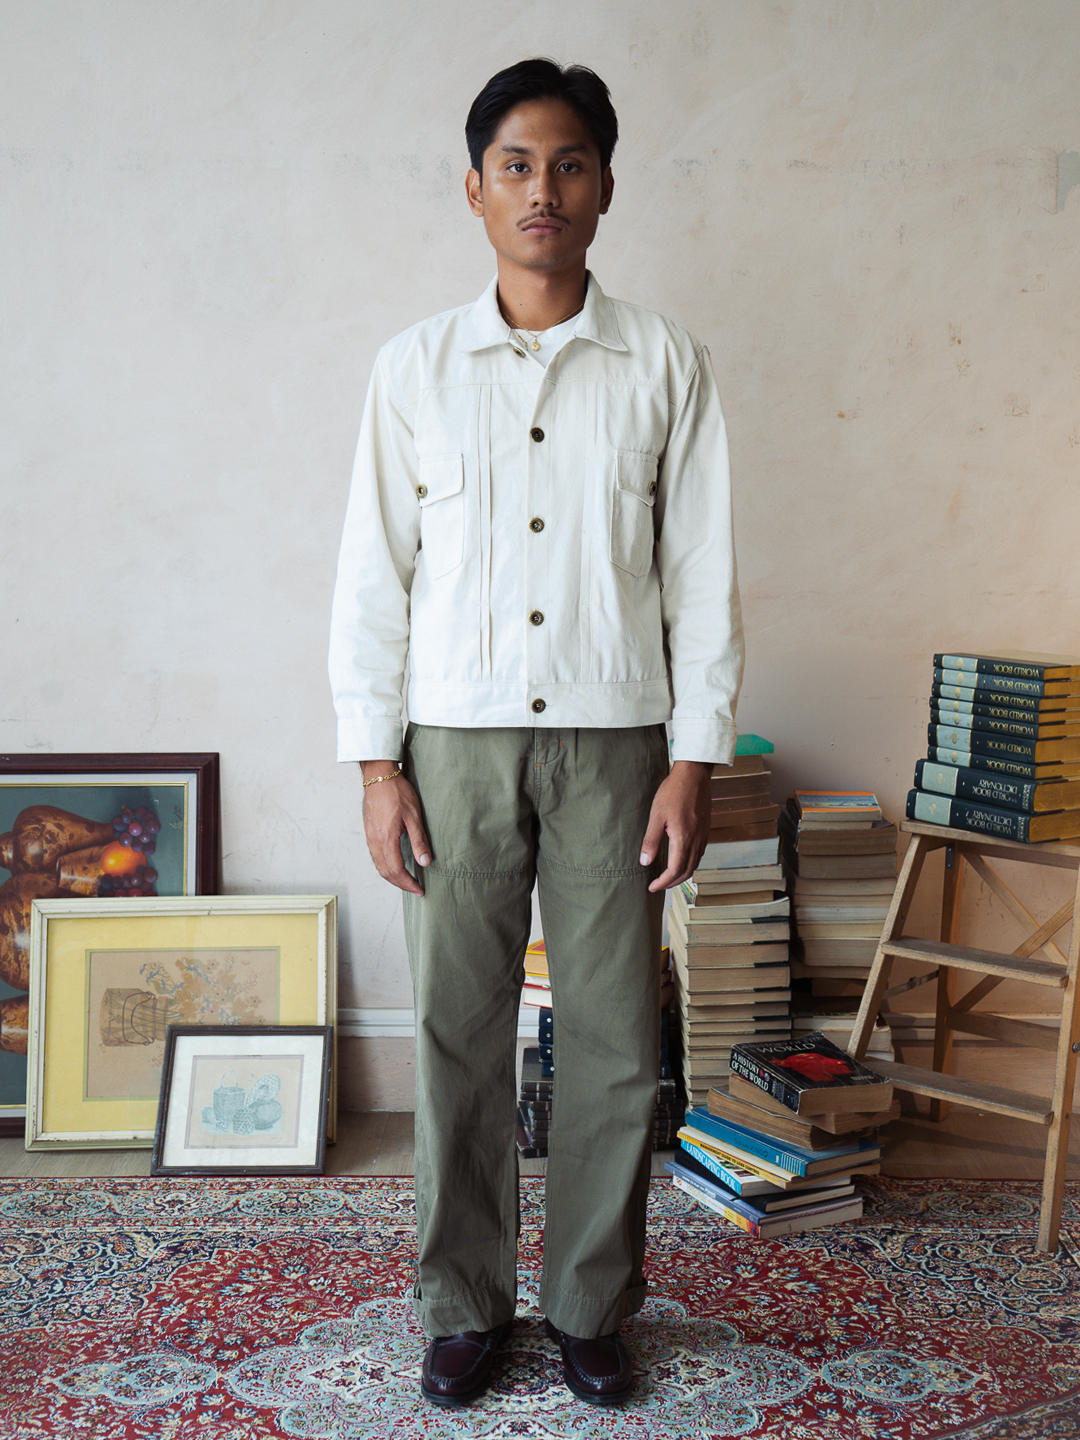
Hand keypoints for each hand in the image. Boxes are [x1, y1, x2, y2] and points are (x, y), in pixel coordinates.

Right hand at [360, 761, 431, 895]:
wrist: (379, 776)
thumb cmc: (397, 792)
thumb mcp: (414, 816)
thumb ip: (419, 841)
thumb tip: (424, 862)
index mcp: (386, 838)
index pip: (396, 870)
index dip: (408, 883)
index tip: (419, 889)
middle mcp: (375, 841)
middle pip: (385, 872)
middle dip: (400, 884)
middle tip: (415, 888)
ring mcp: (370, 837)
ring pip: (378, 866)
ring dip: (392, 877)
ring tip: (407, 880)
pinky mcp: (369, 832)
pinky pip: (375, 856)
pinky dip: (385, 867)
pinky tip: (395, 864)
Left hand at [639, 760, 712, 891]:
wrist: (694, 774)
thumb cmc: (674, 791)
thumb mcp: (656, 815)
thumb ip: (651, 840)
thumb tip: (645, 861)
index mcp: (684, 839)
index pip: (675, 870)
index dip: (663, 882)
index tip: (652, 886)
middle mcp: (696, 840)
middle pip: (687, 871)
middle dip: (673, 882)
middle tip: (659, 885)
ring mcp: (703, 835)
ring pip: (695, 863)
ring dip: (682, 874)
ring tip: (668, 876)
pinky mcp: (705, 830)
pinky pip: (699, 854)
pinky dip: (690, 863)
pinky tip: (680, 859)